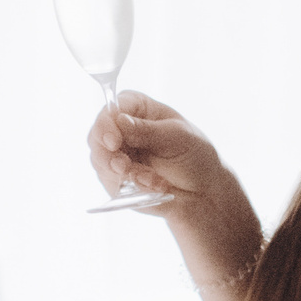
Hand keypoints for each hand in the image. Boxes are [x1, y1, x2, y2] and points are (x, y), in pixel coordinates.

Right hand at [86, 89, 227, 201]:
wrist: (203, 192)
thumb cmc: (195, 155)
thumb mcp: (178, 137)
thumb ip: (147, 130)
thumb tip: (119, 121)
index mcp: (137, 108)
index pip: (111, 109)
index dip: (106, 124)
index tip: (113, 142)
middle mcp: (121, 129)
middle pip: (97, 136)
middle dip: (108, 155)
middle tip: (124, 168)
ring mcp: (116, 155)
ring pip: (100, 162)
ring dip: (126, 174)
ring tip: (153, 180)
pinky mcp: (115, 179)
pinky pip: (112, 183)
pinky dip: (133, 187)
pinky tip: (155, 186)